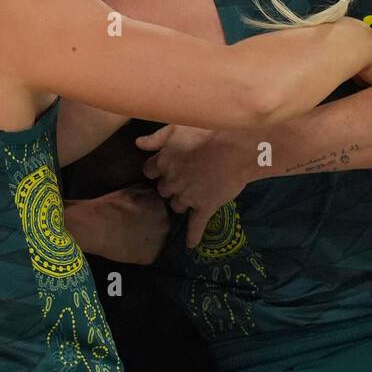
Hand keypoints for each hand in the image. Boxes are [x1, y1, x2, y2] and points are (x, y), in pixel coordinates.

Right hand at [63, 185, 170, 265]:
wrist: (96, 226)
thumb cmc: (111, 205)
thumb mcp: (134, 190)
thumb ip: (150, 193)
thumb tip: (156, 196)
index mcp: (163, 206)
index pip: (166, 210)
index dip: (155, 213)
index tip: (146, 214)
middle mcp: (166, 224)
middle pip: (164, 225)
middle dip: (155, 225)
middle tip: (139, 226)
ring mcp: (160, 242)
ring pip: (159, 240)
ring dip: (151, 239)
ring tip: (135, 237)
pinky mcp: (151, 257)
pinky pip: (151, 254)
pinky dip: (143, 252)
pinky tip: (132, 247)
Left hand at [138, 126, 256, 246]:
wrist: (234, 147)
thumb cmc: (206, 131)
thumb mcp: (177, 127)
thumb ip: (156, 137)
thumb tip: (138, 144)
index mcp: (163, 162)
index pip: (150, 171)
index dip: (158, 169)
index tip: (166, 166)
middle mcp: (172, 182)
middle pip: (163, 190)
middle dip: (171, 185)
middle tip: (185, 178)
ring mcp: (188, 197)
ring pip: (177, 206)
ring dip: (182, 201)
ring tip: (195, 194)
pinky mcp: (205, 207)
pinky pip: (196, 226)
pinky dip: (193, 236)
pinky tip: (191, 244)